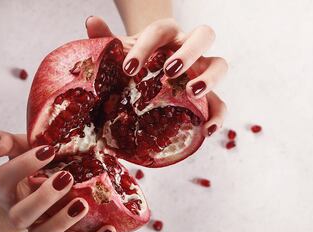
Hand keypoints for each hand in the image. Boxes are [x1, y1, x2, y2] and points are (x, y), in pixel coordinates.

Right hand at [0, 131, 115, 231]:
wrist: (44, 183)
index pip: (2, 180)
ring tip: (83, 204)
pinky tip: (108, 229)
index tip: (48, 150)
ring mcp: (40, 227)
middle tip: (66, 177)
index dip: (21, 166)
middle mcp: (18, 212)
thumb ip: (7, 141)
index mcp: (5, 188)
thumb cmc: (36, 163)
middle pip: (19, 217)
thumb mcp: (22, 147)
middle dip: (43, 199)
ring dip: (62, 223)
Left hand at [86, 16, 226, 136]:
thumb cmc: (137, 60)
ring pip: (220, 64)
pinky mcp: (209, 94)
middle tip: (170, 71)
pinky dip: (218, 114)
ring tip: (193, 92)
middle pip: (203, 36)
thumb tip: (91, 21)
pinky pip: (221, 102)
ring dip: (210, 77)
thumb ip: (107, 39)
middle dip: (188, 52)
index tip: (129, 69)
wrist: (151, 69)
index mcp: (167, 33)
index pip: (161, 30)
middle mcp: (189, 47)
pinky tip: (206, 129)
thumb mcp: (121, 51)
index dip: (146, 46)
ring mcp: (202, 69)